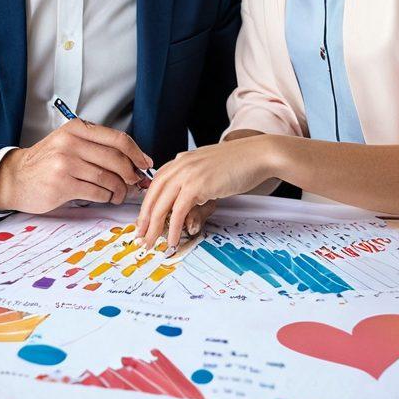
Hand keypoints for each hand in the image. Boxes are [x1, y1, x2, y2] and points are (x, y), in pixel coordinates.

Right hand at [0, 121, 152, 213]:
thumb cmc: (47, 161)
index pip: (117, 138)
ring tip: (120, 194)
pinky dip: (106, 197)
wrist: (16, 177)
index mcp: (76, 129)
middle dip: (131, 174)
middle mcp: (71, 143)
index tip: (146, 163)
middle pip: (116, 159)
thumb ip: (96, 147)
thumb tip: (133, 162)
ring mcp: (65, 163)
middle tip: (136, 183)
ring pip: (108, 178)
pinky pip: (96, 192)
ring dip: (120, 189)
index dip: (136, 152)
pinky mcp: (62, 184)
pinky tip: (105, 197)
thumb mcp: (69, 142)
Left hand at [134, 137, 274, 252]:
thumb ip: (196, 179)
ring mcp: (187, 174)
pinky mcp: (197, 186)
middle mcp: (181, 164)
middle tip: (140, 235)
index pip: (157, 182)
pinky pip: (178, 211)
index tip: (144, 219)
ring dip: (154, 227)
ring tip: (150, 243)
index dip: (148, 202)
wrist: (258, 155)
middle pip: (154, 194)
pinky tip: (171, 240)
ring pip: (162, 204)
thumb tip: (188, 202)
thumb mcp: (210, 168)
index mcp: (182, 159)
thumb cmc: (240, 163)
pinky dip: (172, 228)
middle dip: (145, 218)